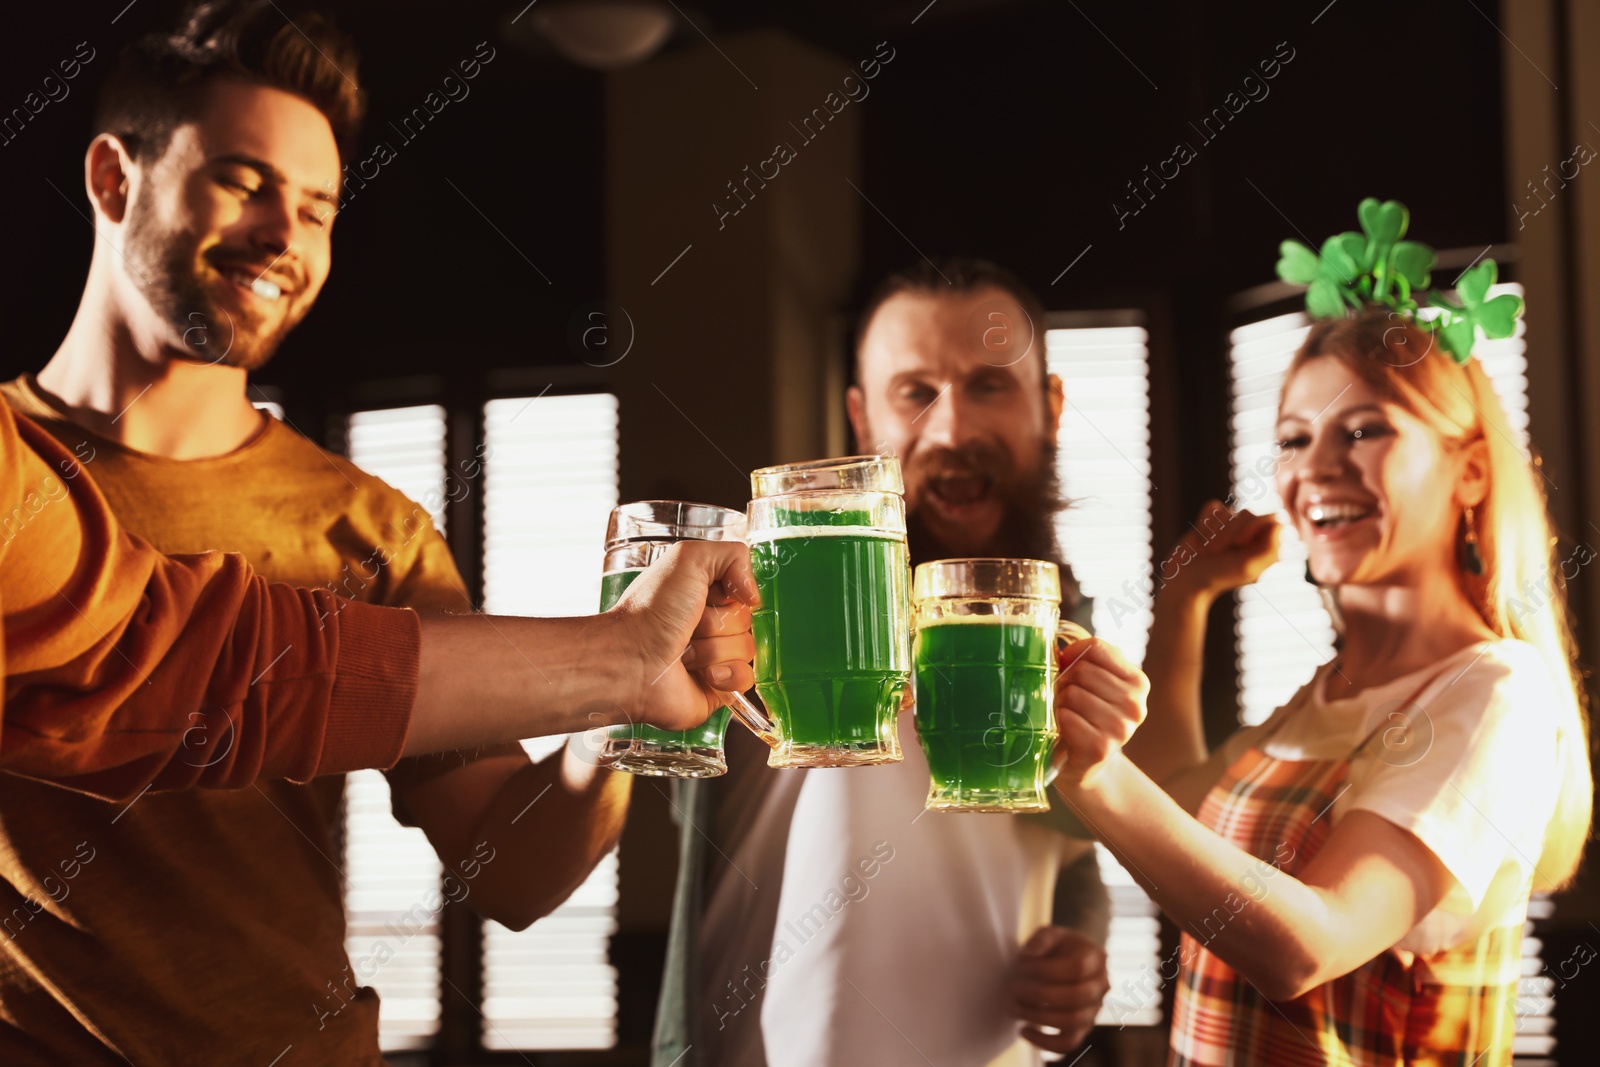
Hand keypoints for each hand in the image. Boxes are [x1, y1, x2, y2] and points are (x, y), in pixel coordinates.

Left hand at [608, 541, 758, 731]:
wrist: (629, 660)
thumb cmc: (650, 611)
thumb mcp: (689, 558)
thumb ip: (733, 556)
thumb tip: (753, 594)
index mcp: (703, 594)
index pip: (744, 590)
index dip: (732, 593)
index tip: (708, 595)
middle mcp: (709, 625)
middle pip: (747, 620)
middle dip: (719, 622)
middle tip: (690, 625)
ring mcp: (714, 657)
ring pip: (747, 649)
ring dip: (715, 649)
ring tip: (685, 652)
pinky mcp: (717, 688)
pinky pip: (746, 679)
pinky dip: (725, 674)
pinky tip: (702, 674)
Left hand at [1010, 925, 1108, 1053]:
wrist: (1072, 961)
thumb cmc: (1058, 947)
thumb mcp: (1050, 933)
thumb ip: (1040, 939)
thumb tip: (1028, 956)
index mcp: (1096, 958)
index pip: (1076, 968)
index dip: (1046, 969)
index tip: (1021, 965)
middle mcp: (1101, 985)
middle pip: (1076, 997)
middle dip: (1039, 995)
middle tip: (1014, 989)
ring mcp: (1094, 1009)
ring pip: (1072, 1022)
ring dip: (1038, 1017)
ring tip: (1014, 1008)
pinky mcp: (1084, 1028)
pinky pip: (1068, 1043)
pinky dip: (1044, 1042)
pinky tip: (1023, 1030)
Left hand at [1052, 638, 1147, 787]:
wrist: (1084, 763)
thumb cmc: (1084, 715)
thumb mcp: (1091, 683)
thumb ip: (1079, 659)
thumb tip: (1050, 646)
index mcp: (1137, 682)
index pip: (1095, 647)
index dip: (1073, 653)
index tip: (1067, 666)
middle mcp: (1135, 705)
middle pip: (1082, 670)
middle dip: (1064, 681)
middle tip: (1065, 697)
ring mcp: (1121, 728)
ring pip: (1073, 694)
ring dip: (1060, 703)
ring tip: (1066, 714)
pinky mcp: (1100, 747)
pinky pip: (1067, 718)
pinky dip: (1058, 721)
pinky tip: (1065, 730)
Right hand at [1159, 499, 1278, 601]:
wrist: (1186, 579)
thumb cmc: (1219, 576)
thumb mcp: (1248, 568)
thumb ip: (1269, 549)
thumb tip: (1278, 525)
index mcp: (1265, 545)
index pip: (1271, 518)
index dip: (1254, 526)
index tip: (1239, 543)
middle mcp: (1251, 533)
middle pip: (1248, 513)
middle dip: (1229, 532)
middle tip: (1217, 553)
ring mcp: (1230, 525)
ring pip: (1228, 511)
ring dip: (1214, 533)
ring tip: (1208, 552)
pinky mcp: (1211, 520)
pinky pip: (1212, 508)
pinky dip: (1204, 524)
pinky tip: (1200, 541)